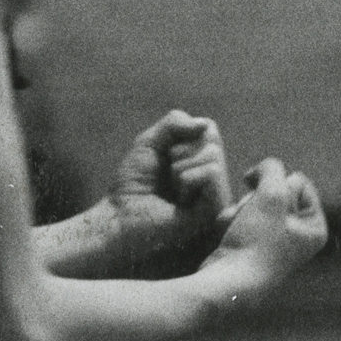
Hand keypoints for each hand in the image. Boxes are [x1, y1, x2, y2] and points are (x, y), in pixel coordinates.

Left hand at [110, 110, 234, 272]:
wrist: (121, 217)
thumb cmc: (134, 184)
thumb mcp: (150, 142)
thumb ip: (175, 123)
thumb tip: (204, 125)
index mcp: (202, 160)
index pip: (208, 127)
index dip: (180, 138)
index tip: (164, 159)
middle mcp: (216, 176)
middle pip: (211, 140)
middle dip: (179, 154)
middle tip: (168, 179)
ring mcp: (219, 193)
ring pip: (213, 156)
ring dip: (180, 170)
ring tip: (173, 193)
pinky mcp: (218, 209)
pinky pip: (212, 173)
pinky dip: (187, 180)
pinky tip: (180, 203)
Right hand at [201, 159, 327, 301]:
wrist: (227, 282)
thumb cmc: (257, 242)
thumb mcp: (271, 195)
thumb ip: (272, 169)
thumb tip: (264, 169)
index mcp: (315, 227)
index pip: (299, 181)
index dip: (279, 186)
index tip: (270, 205)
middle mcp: (298, 235)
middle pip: (275, 191)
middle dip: (257, 199)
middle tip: (252, 217)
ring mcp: (273, 241)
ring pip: (254, 202)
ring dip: (241, 208)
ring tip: (238, 226)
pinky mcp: (249, 245)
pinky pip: (240, 217)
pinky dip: (231, 221)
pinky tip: (228, 234)